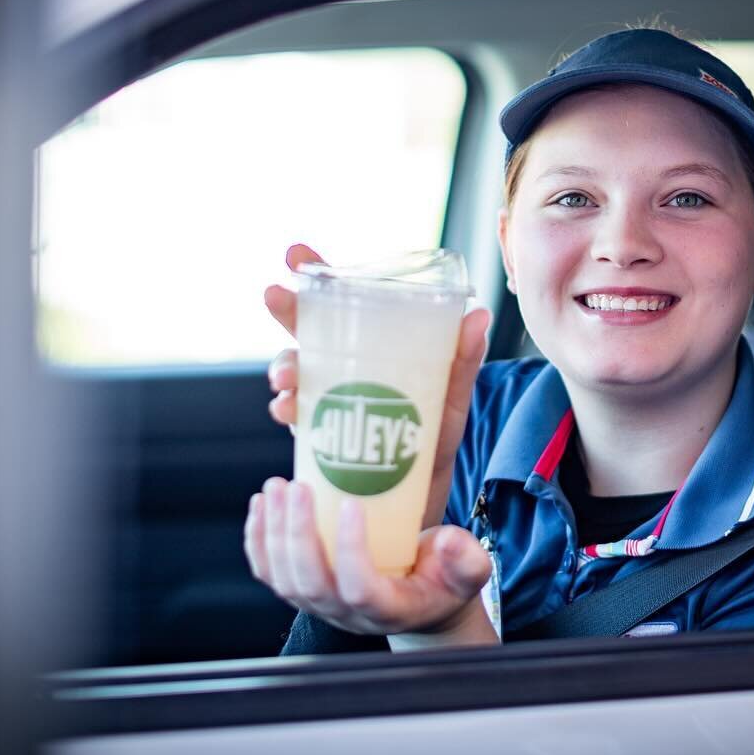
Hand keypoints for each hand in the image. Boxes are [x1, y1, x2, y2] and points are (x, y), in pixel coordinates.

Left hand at [244, 477, 493, 639]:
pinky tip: (261, 506)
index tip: (352, 505)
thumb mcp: (468, 570)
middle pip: (311, 583)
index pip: (360, 589)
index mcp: (389, 609)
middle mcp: (347, 614)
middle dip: (298, 534)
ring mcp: (320, 605)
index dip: (351, 550)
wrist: (421, 601)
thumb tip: (448, 542)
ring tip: (277, 487)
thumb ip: (467, 559)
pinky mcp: (302, 592)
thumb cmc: (443, 580)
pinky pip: (269, 574)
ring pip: (284, 580)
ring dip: (274, 533)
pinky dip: (257, 541)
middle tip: (298, 487)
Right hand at [263, 243, 491, 528]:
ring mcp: (324, 402)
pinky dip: (286, 411)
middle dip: (285, 311)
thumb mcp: (451, 399)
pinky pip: (293, 418)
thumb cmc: (433, 440)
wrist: (420, 500)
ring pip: (294, 373)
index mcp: (371, 349)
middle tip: (274, 297)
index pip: (339, 303)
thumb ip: (462, 361)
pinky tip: (289, 412)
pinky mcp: (316, 438)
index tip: (295, 254)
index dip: (313, 275)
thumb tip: (479, 315)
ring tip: (288, 377)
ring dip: (284, 367)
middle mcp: (341, 370)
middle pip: (305, 331)